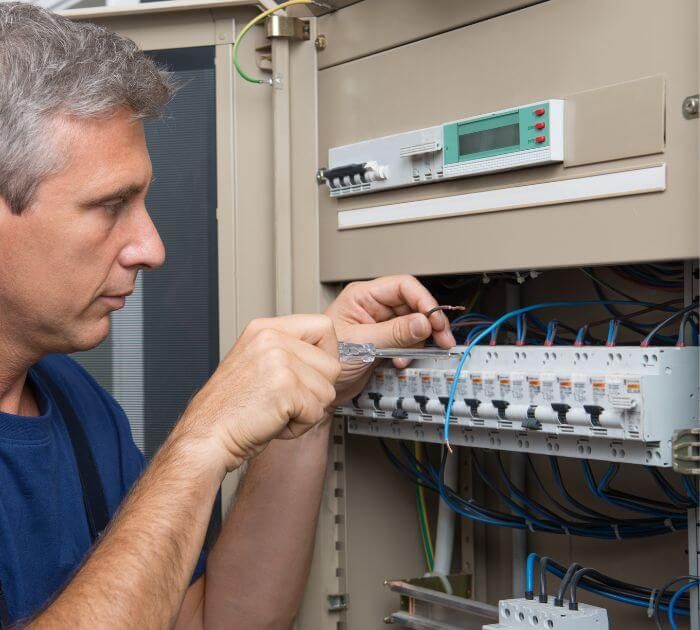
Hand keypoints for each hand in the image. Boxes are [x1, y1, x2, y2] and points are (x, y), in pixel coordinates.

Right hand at [175, 315, 340, 472]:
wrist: (205, 436)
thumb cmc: (229, 410)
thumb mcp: (257, 364)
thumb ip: (288, 353)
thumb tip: (325, 358)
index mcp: (264, 329)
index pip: (323, 328)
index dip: (325, 356)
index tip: (311, 376)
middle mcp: (271, 338)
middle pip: (332, 364)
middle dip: (316, 390)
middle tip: (286, 400)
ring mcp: (278, 360)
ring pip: (327, 390)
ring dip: (307, 411)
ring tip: (276, 411)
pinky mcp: (285, 386)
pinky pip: (317, 412)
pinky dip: (299, 426)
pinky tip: (274, 422)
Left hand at [325, 275, 455, 403]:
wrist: (320, 386)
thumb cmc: (326, 359)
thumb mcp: (362, 344)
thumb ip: (394, 333)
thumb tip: (423, 322)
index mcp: (363, 296)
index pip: (403, 286)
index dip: (423, 300)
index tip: (434, 319)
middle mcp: (373, 306)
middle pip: (413, 305)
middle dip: (428, 323)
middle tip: (441, 338)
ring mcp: (380, 324)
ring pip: (414, 324)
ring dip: (417, 341)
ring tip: (407, 355)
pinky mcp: (385, 340)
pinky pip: (408, 340)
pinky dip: (410, 351)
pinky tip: (400, 360)